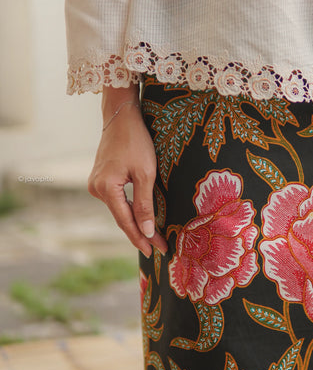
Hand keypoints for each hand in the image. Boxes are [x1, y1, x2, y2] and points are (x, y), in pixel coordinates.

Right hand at [88, 85, 167, 257]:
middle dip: (141, 233)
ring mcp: (95, 184)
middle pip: (121, 218)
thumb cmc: (137, 142)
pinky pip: (116, 201)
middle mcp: (96, 189)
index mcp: (106, 188)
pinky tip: (141, 219)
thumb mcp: (146, 174)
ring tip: (153, 237)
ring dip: (135, 222)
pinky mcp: (100, 180)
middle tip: (160, 247)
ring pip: (119, 210)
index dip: (141, 238)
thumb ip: (145, 204)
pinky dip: (129, 210)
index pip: (126, 221)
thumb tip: (147, 231)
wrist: (122, 117)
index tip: (155, 251)